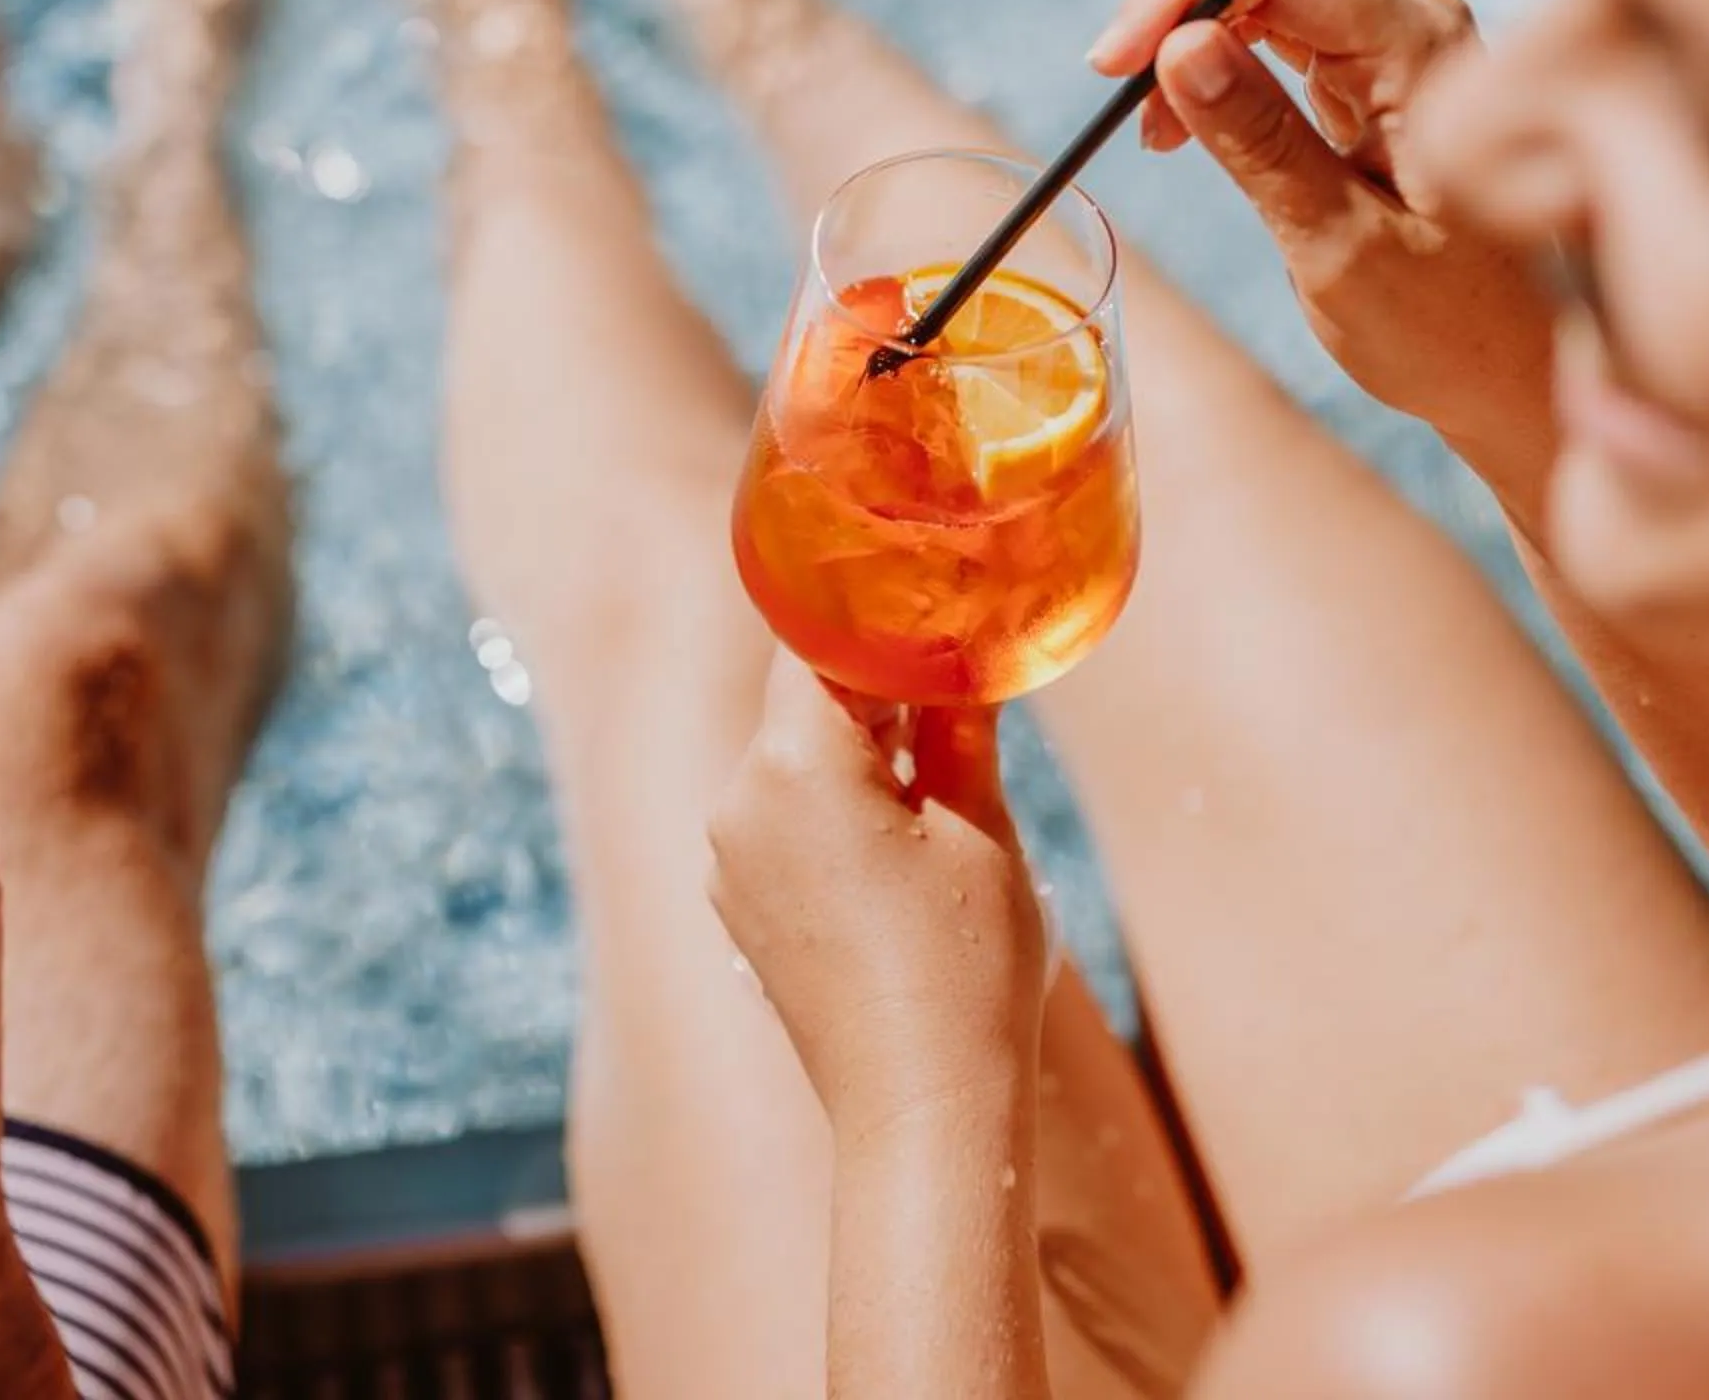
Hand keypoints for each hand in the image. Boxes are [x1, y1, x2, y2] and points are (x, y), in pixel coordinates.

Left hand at [706, 661, 1047, 1138]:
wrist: (922, 1107)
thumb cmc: (965, 964)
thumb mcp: (979, 825)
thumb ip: (958, 724)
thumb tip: (959, 657)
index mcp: (793, 765)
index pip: (817, 644)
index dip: (876, 617)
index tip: (927, 602)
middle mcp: (738, 802)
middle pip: (801, 702)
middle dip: (875, 689)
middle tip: (955, 683)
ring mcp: (729, 858)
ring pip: (792, 762)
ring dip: (856, 752)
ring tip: (936, 772)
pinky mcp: (738, 904)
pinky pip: (780, 821)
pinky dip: (832, 808)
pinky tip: (899, 838)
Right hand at [1089, 0, 1556, 497]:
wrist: (1521, 369)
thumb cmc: (1450, 328)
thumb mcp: (1340, 246)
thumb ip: (1260, 141)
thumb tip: (1178, 47)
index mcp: (1420, 48)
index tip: (1109, 68)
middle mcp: (1415, 23)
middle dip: (1175, 7)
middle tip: (1114, 95)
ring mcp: (1398, 43)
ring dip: (1189, 36)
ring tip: (1152, 127)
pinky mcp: (1377, 74)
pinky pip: (1282, 30)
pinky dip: (1220, 62)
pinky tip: (1187, 125)